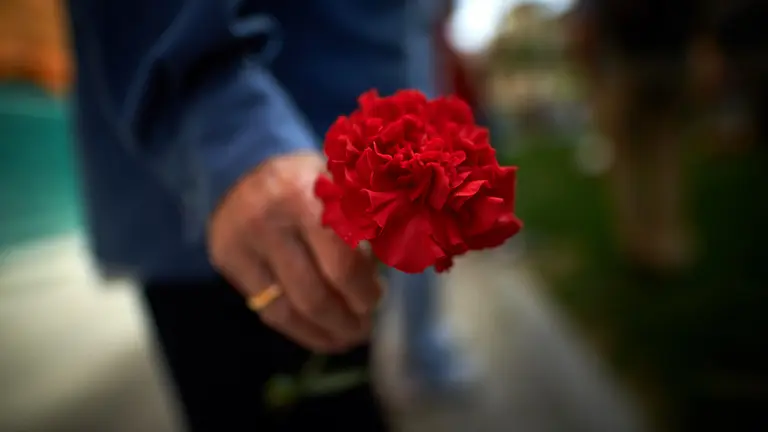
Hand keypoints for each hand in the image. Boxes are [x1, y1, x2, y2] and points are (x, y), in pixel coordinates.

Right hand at [207, 152, 381, 352]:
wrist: (245, 168)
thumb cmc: (310, 182)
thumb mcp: (341, 188)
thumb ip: (367, 227)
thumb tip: (396, 274)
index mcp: (308, 196)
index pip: (341, 263)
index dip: (363, 292)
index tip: (377, 300)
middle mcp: (270, 218)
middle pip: (314, 293)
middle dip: (346, 319)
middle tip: (364, 328)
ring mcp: (243, 242)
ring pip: (289, 309)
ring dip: (325, 332)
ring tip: (347, 337)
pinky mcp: (227, 259)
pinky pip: (268, 311)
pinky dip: (300, 331)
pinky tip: (321, 335)